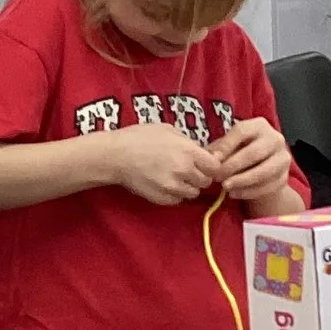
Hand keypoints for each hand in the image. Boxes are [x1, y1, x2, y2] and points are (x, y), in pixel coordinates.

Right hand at [101, 123, 219, 205]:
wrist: (115, 156)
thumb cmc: (138, 137)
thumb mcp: (167, 129)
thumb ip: (187, 142)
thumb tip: (200, 151)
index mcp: (188, 151)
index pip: (215, 166)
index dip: (211, 165)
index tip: (205, 164)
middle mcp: (185, 171)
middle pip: (206, 181)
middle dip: (200, 176)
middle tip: (188, 170)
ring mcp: (174, 187)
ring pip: (193, 193)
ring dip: (188, 186)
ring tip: (175, 177)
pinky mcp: (163, 199)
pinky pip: (178, 200)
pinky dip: (175, 194)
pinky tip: (164, 183)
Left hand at [210, 118, 293, 202]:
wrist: (260, 168)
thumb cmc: (239, 151)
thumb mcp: (228, 145)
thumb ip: (219, 149)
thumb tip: (211, 158)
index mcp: (259, 125)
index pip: (242, 131)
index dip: (226, 145)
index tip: (213, 159)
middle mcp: (275, 139)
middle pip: (254, 152)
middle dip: (233, 166)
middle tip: (217, 177)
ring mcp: (283, 158)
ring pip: (264, 172)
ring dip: (242, 181)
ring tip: (226, 187)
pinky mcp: (285, 177)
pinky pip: (269, 186)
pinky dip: (250, 192)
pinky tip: (235, 193)